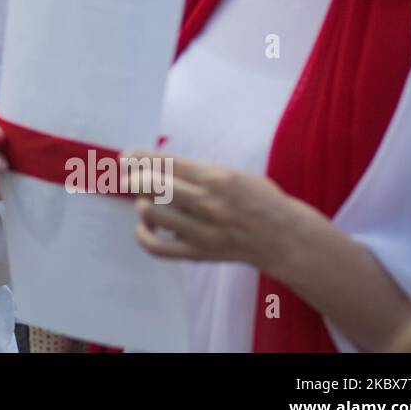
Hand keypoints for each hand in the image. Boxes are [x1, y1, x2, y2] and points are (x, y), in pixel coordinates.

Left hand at [130, 152, 310, 272]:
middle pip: (153, 185)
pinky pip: (157, 247)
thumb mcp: (232, 173)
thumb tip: (156, 163)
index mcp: (216, 177)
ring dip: (141, 203)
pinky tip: (146, 226)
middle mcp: (207, 203)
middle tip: (131, 178)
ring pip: (151, 212)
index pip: (167, 162)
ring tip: (146, 201)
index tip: (127, 156)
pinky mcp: (198, 253)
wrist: (283, 237)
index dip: (140, 157)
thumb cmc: (257, 199)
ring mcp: (202, 230)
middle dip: (135, 178)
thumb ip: (196, 170)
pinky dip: (143, 235)